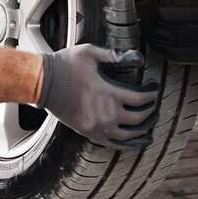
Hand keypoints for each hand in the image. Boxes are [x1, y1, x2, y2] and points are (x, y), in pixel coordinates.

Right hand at [36, 46, 159, 149]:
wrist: (41, 83)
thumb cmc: (65, 65)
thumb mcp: (90, 53)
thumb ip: (115, 55)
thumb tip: (138, 57)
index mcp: (108, 94)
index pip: (140, 99)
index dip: (152, 94)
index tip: (155, 88)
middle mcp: (105, 115)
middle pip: (139, 119)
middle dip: (151, 112)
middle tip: (155, 106)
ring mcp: (97, 127)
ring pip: (129, 136)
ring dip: (143, 131)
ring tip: (150, 125)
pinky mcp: (88, 133)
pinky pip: (113, 145)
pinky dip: (128, 144)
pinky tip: (135, 141)